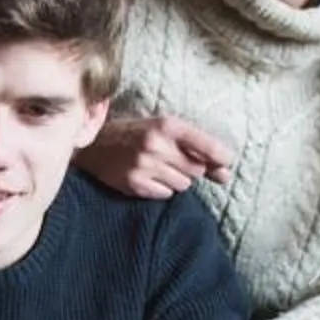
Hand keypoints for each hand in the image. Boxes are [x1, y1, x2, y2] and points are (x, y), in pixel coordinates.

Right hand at [76, 115, 235, 198]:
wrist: (93, 146)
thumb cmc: (134, 134)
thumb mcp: (163, 128)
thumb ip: (196, 148)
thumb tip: (225, 175)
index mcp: (167, 125)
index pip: (207, 145)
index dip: (222, 157)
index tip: (226, 163)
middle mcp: (156, 145)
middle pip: (198, 169)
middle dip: (192, 168)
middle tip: (175, 160)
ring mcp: (145, 166)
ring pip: (183, 184)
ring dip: (177, 179)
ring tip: (159, 167)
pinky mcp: (135, 183)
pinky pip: (166, 194)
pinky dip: (162, 188)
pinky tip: (148, 176)